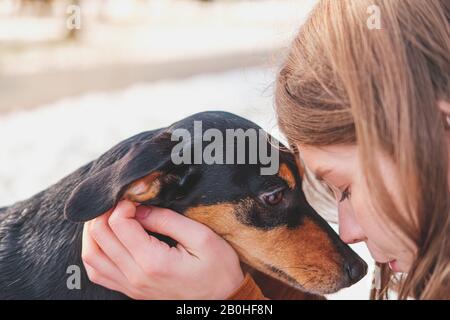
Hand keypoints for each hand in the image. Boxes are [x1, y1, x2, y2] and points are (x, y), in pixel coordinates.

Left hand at [81, 200, 243, 298]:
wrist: (222, 301)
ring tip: (108, 216)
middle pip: (99, 237)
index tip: (135, 197)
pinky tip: (106, 239)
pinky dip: (95, 251)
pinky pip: (97, 272)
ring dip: (93, 231)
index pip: (118, 224)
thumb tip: (140, 208)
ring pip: (92, 256)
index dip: (122, 204)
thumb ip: (168, 220)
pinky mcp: (130, 290)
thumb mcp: (202, 237)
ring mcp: (130, 286)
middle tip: (120, 202)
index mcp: (154, 262)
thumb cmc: (218, 270)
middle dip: (104, 212)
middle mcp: (136, 276)